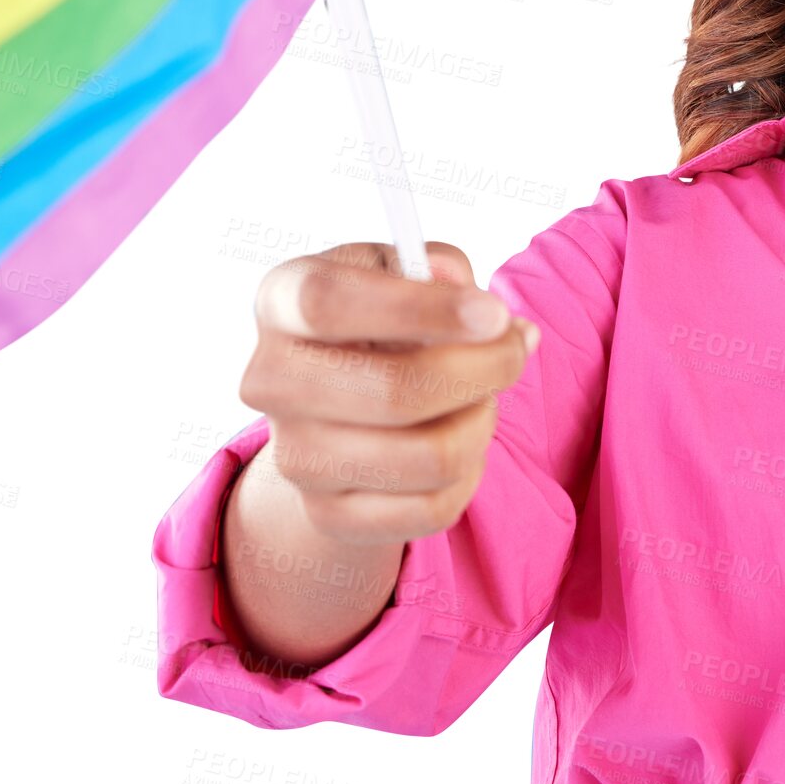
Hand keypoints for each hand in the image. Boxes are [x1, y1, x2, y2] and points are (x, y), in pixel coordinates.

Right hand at [239, 240, 537, 546]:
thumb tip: (481, 309)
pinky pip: (434, 507)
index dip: (421, 308)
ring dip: (481, 421)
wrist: (336, 409)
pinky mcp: (327, 514)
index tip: (493, 312)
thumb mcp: (402, 274)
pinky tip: (458, 441)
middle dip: (485, 368)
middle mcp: (270, 381)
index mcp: (281, 302)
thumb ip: (440, 269)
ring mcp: (294, 456)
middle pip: (396, 391)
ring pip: (431, 455)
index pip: (330, 303)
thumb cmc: (382, 324)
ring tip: (479, 398)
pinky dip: (470, 473)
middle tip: (514, 349)